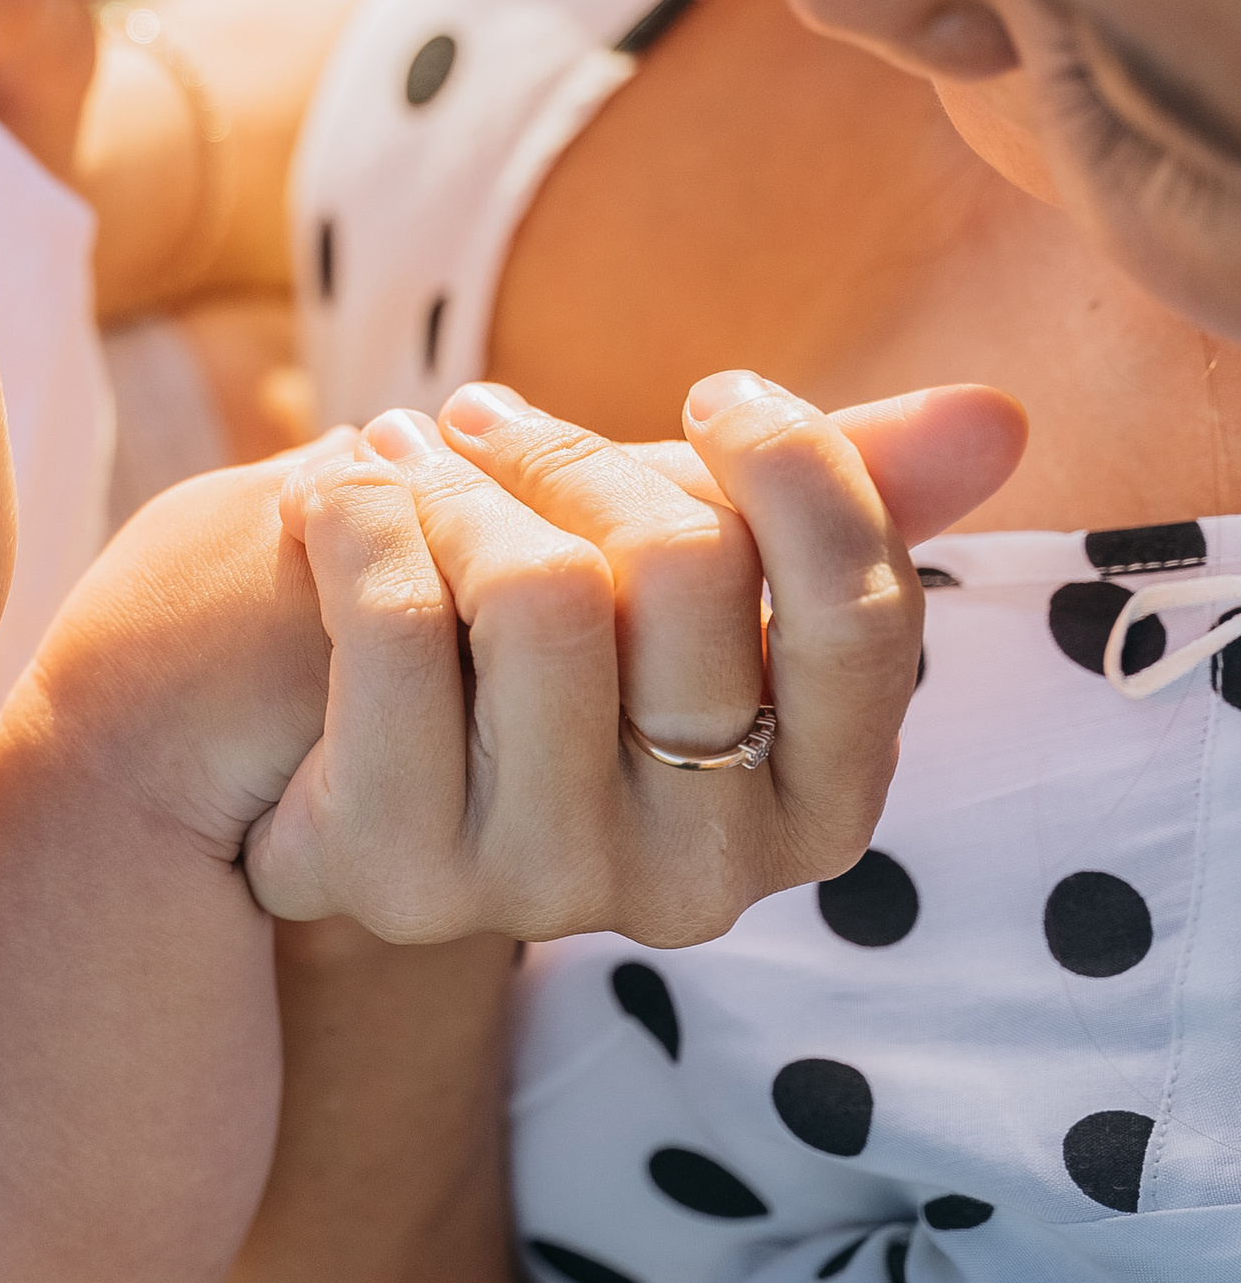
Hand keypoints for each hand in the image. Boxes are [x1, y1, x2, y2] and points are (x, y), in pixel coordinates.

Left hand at [246, 369, 1023, 947]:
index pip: (861, 615)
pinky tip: (331, 497)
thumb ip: (838, 503)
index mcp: (811, 810)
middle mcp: (701, 883)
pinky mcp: (398, 875)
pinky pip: (395, 620)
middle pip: (684, 570)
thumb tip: (998, 419)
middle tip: (488, 417)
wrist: (284, 733)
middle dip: (575, 452)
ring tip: (404, 457)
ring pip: (540, 590)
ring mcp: (546, 890)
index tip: (715, 392)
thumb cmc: (515, 636)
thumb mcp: (679, 566)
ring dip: (454, 480)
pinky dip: (355, 509)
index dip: (798, 465)